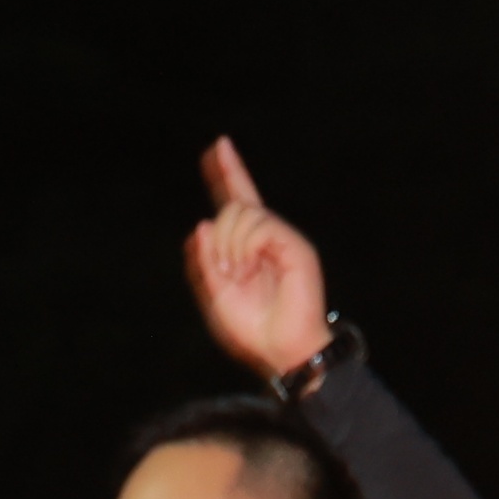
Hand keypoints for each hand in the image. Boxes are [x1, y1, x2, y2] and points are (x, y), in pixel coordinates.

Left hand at [182, 136, 330, 381]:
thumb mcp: (216, 295)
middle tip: (225, 271)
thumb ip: (205, 261)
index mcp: (248, 247)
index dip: (227, 173)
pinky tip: (248, 269)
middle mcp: (268, 238)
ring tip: (238, 274)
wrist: (282, 351)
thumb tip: (203, 224)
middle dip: (220, 233)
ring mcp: (284, 240)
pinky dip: (246, 247)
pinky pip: (260, 227)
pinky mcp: (296, 247)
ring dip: (230, 244)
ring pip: (245, 213)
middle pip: (235, 204)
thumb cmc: (253, 330)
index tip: (218, 146)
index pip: (237, 201)